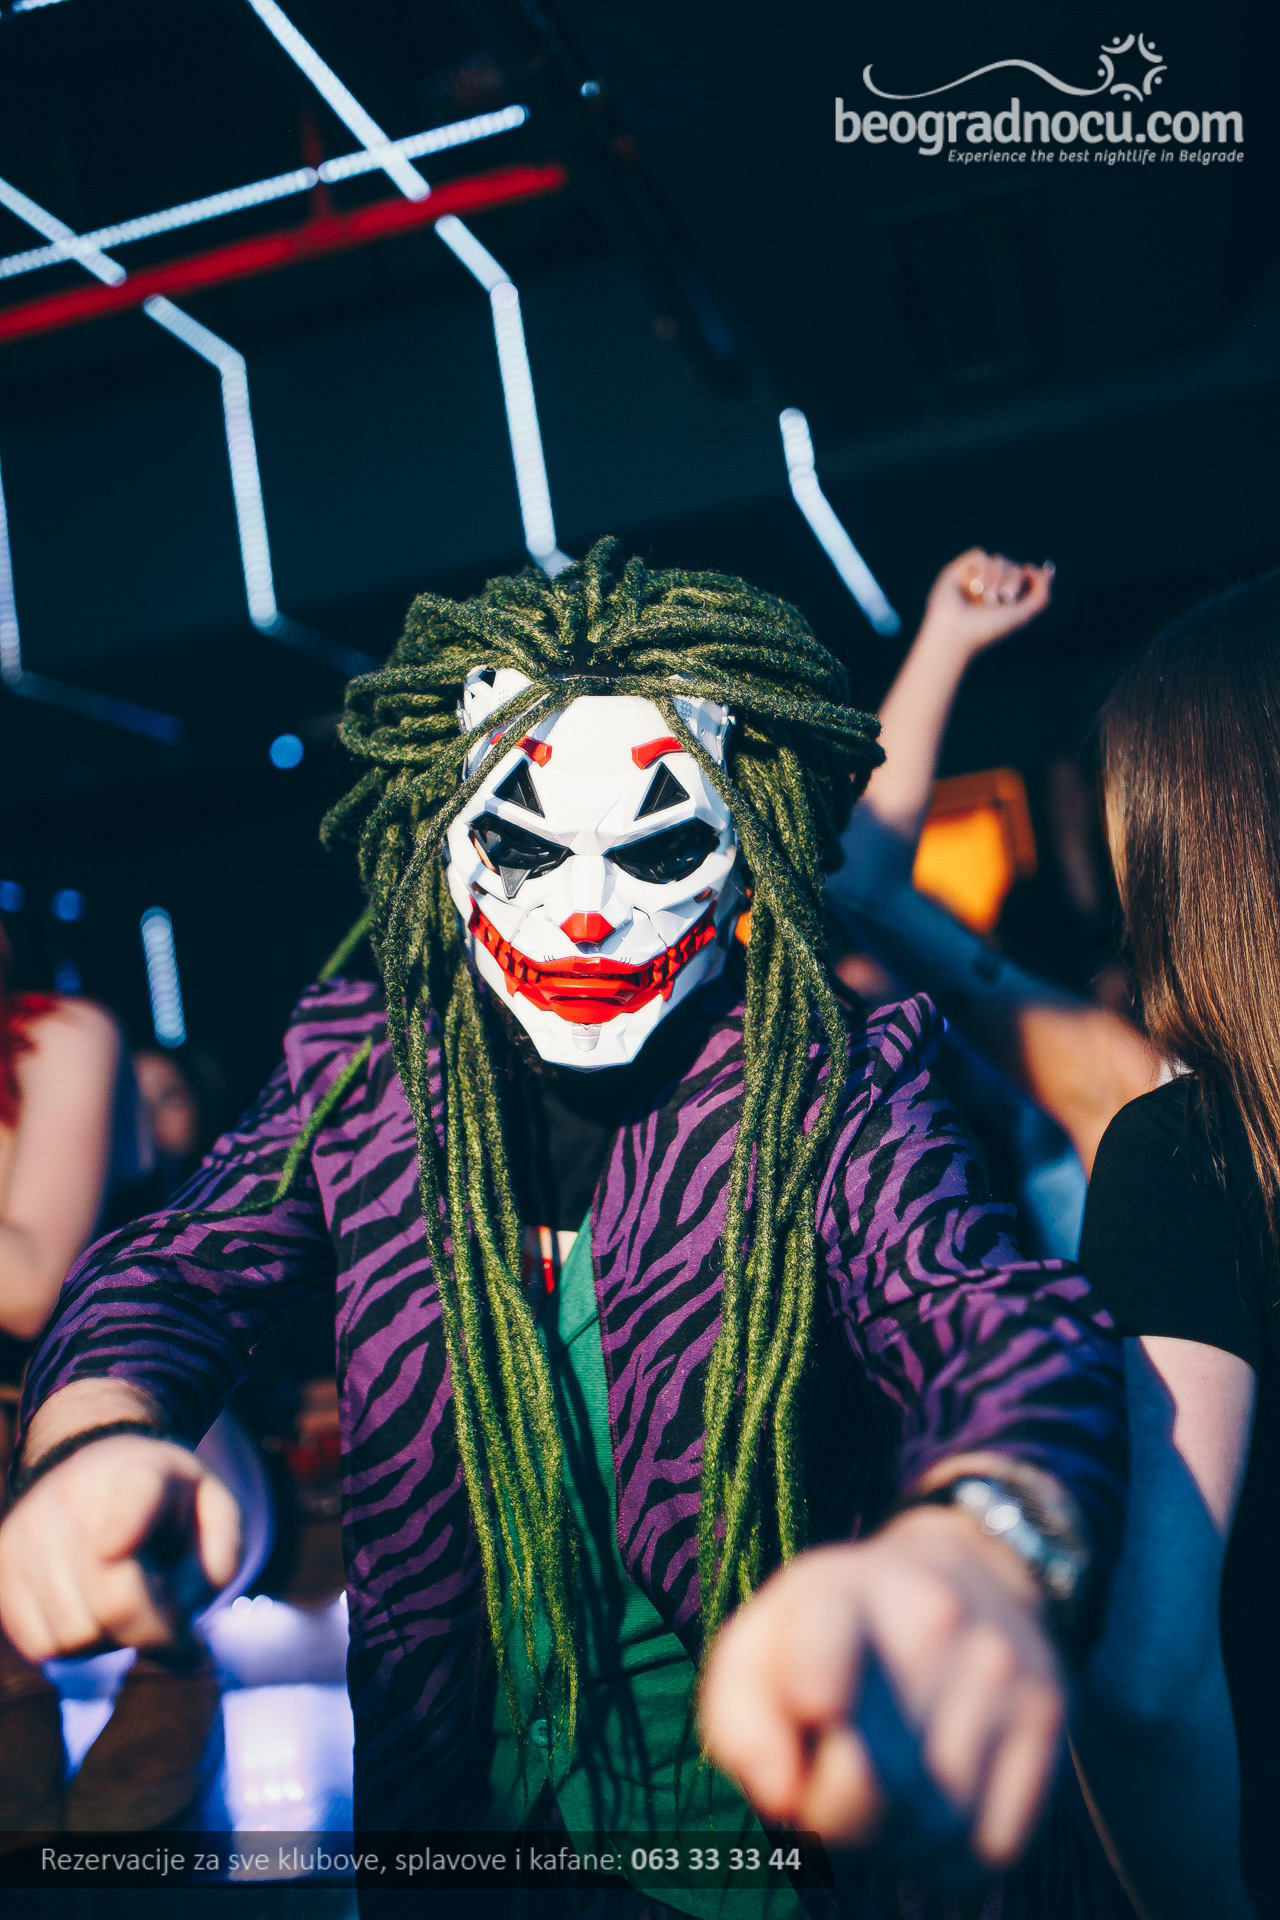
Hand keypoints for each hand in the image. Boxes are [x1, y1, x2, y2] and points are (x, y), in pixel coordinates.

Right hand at [0, 1435, 240, 1656]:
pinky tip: (92, 1610)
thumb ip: (222, 1558)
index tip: (115, 1548)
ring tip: (128, 1603)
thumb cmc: (165, 1498)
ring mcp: (29, 1531)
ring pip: (75, 1635)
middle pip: (114, 1601)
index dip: (124, 1526)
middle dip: (153, 1630)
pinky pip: (39, 1644)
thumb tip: (183, 1637)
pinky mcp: (1, 1564)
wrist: (94, 1461)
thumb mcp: (213, 1507)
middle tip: (171, 1622)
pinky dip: (73, 1646)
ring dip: (111, 1641)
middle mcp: (73, 1495)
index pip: (132, 1498)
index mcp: (141, 1471)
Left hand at [698, 1508, 1062, 1869]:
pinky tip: (937, 1802)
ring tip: (886, 1791)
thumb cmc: (835, 1639)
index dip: (817, 1674)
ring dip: (898, 1840)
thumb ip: (742, 1723)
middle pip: (877, 1780)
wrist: (965, 1580)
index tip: (818, 1708)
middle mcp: (931, 1616)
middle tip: (834, 1787)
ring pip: (939, 1823)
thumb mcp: (766, 1649)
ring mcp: (999, 1664)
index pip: (829, 1626)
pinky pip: (993, 1845)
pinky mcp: (1048, 1712)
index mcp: (840, 1591)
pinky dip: (954, 1854)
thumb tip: (782, 1797)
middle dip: (840, 1814)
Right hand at [918, 549, 1053, 663]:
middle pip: (1012, 565)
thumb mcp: (1022, 615)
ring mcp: (973, 578)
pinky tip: (976, 586)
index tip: (1028, 577)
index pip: (1023, 574)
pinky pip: (980, 555)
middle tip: (1004, 599)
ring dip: (997, 577)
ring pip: (998, 559)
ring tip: (986, 597)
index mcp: (1003, 598)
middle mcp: (988, 587)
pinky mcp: (958, 570)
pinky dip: (983, 569)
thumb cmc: (987, 629)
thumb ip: (1041, 595)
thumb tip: (1048, 570)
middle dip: (1012, 580)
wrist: (955, 634)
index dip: (1028, 575)